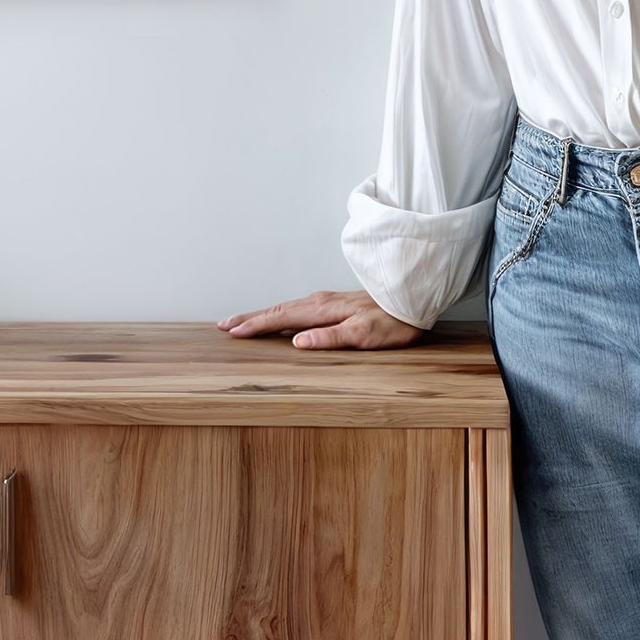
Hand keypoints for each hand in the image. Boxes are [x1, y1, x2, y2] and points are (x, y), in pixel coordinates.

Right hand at [217, 288, 426, 348]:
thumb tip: (297, 342)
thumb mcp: (364, 335)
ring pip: (287, 307)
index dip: (255, 326)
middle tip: (225, 325)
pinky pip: (298, 307)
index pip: (281, 318)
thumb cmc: (393, 321)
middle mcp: (321, 301)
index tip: (232, 332)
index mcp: (323, 310)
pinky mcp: (335, 303)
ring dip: (263, 314)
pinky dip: (281, 312)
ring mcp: (327, 300)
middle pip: (278, 309)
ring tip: (244, 321)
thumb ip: (330, 338)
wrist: (414, 298)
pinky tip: (281, 317)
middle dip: (250, 317)